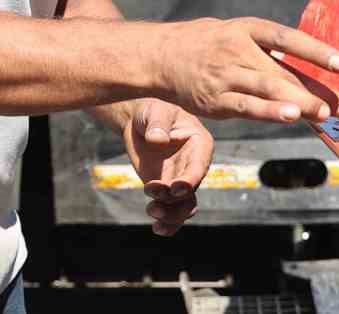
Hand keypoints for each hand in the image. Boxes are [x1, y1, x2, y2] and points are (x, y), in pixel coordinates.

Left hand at [124, 99, 212, 235]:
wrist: (139, 122)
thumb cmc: (152, 110)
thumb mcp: (155, 111)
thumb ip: (157, 124)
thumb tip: (157, 140)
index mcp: (199, 143)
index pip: (200, 165)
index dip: (190, 178)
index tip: (176, 187)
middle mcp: (194, 165)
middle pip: (192, 189)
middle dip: (174, 197)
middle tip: (154, 192)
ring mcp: (181, 179)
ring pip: (184, 206)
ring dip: (171, 214)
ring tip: (151, 210)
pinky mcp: (168, 189)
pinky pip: (173, 211)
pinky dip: (168, 223)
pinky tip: (157, 229)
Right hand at [163, 17, 338, 123]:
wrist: (159, 55)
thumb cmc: (205, 44)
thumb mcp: (236, 33)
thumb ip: (268, 50)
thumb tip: (307, 66)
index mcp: (248, 29)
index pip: (289, 38)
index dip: (318, 51)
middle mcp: (239, 50)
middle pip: (285, 71)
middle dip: (318, 90)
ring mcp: (227, 75)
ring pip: (269, 89)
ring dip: (300, 102)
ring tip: (325, 113)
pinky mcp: (216, 100)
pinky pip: (247, 107)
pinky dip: (270, 112)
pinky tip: (290, 117)